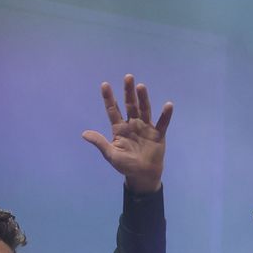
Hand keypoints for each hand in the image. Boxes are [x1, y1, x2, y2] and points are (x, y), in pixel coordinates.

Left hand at [82, 74, 172, 193]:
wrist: (143, 175)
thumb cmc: (126, 165)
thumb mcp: (111, 155)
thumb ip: (100, 142)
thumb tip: (84, 134)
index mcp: (119, 128)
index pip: (113, 110)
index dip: (109, 98)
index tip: (105, 85)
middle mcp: (132, 124)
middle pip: (130, 105)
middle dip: (128, 92)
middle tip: (128, 77)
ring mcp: (146, 128)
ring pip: (144, 110)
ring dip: (143, 98)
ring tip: (141, 86)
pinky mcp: (158, 134)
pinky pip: (162, 123)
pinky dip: (165, 115)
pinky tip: (168, 105)